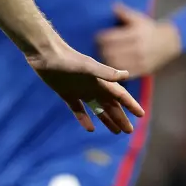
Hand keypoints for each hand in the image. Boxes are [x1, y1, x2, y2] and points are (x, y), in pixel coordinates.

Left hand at [27, 41, 145, 133]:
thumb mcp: (87, 67)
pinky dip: (84, 118)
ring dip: (106, 119)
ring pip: (97, 108)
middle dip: (121, 117)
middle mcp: (93, 86)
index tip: (141, 115)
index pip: (120, 95)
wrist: (44, 54)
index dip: (131, 104)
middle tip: (129, 131)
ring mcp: (80, 90)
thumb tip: (127, 74)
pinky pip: (78, 109)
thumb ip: (106, 72)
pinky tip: (90, 129)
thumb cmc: (66, 59)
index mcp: (101, 81)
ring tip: (116, 132)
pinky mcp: (66, 93)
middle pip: (110, 105)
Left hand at [95, 2, 181, 79]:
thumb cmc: (149, 29)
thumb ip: (124, 13)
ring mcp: (141, 61)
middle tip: (97, 48)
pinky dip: (115, 70)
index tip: (97, 37)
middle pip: (110, 52)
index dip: (99, 38)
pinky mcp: (143, 71)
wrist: (170, 43)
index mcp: (135, 34)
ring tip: (102, 56)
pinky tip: (112, 65)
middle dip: (100, 50)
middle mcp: (138, 49)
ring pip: (115, 64)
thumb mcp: (138, 18)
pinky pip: (124, 74)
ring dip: (106, 60)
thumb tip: (112, 5)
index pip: (109, 39)